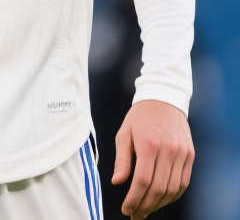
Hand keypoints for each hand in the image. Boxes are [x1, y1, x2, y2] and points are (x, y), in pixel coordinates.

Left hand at [110, 99, 193, 218]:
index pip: (143, 181)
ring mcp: (182, 154)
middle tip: (136, 215)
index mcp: (148, 144)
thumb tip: (117, 182)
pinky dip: (173, 195)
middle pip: (159, 189)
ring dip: (160, 204)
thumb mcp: (124, 134)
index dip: (134, 199)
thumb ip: (122, 160)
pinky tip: (161, 200)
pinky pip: (184, 182)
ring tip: (146, 209)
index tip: (127, 209)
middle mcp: (168, 150)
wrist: (163, 100)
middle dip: (146, 206)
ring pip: (173, 189)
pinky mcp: (190, 156)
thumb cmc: (139, 118)